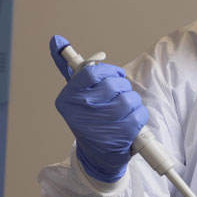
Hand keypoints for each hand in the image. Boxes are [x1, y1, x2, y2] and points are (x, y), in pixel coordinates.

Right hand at [50, 35, 148, 182]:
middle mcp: (80, 112)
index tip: (114, 76)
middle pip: (114, 84)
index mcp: (67, 99)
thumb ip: (67, 66)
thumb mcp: (76, 94)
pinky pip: (139, 113)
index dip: (108, 71)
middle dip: (122, 87)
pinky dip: (140, 115)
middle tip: (119, 96)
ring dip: (133, 102)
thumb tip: (56, 40)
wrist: (97, 157)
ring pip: (129, 98)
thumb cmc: (89, 119)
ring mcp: (100, 125)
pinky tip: (132, 121)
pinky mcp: (119, 136)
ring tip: (125, 110)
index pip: (92, 71)